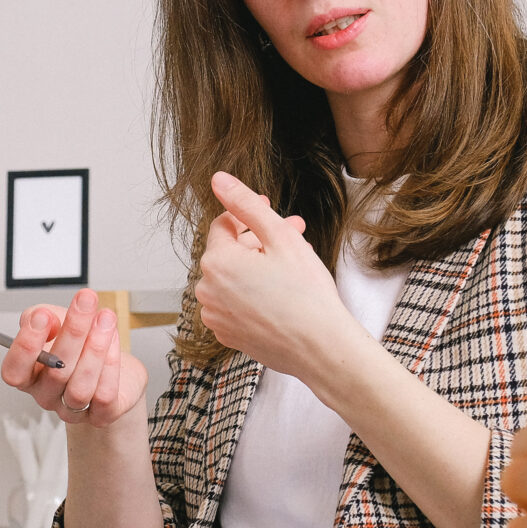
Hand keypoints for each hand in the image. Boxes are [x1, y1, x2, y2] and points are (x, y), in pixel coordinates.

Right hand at [0, 288, 147, 427]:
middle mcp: (48, 395)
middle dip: (73, 331)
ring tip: (106, 318)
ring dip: (95, 348)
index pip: (14, 371)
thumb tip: (44, 316)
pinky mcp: (101, 415)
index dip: (25, 346)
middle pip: (55, 372)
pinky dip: (112, 364)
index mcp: (29, 376)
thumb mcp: (54, 322)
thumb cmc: (78, 345)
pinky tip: (113, 340)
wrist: (113, 367)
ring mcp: (73, 409)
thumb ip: (40, 315)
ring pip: (81, 386)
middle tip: (86, 301)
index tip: (41, 316)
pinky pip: (104, 395)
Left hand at [191, 171, 340, 382]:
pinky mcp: (228, 335)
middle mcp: (207, 291)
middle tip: (296, 235)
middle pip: (230, 253)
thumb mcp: (280, 236)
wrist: (320, 347)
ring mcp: (215, 317)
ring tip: (293, 265)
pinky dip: (254, 293)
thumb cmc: (305, 293)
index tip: (274, 213)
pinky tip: (282, 293)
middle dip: (260, 240)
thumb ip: (246, 204)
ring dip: (259, 267)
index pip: (224, 225)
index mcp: (216, 262)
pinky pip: (236, 304)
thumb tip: (218, 180)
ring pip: (234, 279)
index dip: (250, 216)